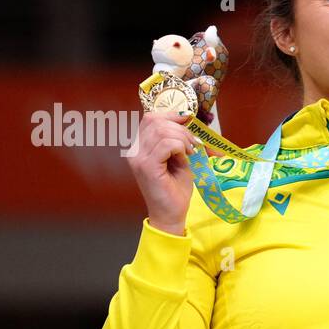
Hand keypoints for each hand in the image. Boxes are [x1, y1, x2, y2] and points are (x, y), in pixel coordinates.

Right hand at [127, 112, 198, 234]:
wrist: (171, 214)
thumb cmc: (175, 188)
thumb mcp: (179, 158)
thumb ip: (178, 140)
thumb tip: (188, 119)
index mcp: (140, 146)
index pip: (151, 118)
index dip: (171, 115)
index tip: (189, 122)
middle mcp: (135, 150)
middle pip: (156, 121)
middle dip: (181, 129)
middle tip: (193, 145)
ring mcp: (139, 158)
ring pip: (162, 131)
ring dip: (183, 139)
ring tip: (191, 153)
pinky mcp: (147, 167)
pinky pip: (166, 145)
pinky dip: (180, 147)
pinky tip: (186, 158)